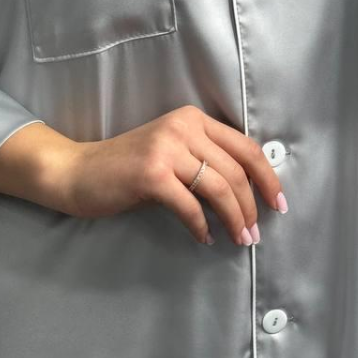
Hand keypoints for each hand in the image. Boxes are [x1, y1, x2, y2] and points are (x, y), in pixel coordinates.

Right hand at [61, 106, 287, 246]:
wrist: (78, 172)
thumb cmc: (127, 168)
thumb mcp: (172, 153)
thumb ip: (205, 161)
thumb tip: (249, 192)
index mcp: (193, 118)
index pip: (245, 147)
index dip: (267, 178)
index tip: (278, 203)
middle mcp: (182, 127)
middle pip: (236, 171)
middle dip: (252, 206)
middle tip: (255, 233)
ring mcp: (166, 149)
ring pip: (219, 189)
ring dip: (235, 219)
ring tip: (240, 238)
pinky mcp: (151, 174)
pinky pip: (191, 207)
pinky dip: (202, 226)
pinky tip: (205, 238)